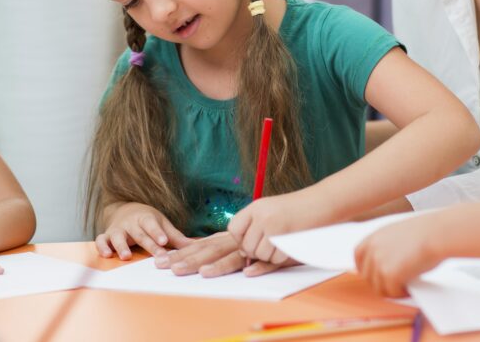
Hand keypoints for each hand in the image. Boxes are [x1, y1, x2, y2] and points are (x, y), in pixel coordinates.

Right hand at [94, 202, 191, 259]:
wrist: (125, 210)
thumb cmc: (148, 221)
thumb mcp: (162, 225)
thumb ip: (176, 237)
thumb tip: (197, 246)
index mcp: (146, 218)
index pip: (153, 225)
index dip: (157, 233)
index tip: (164, 242)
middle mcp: (132, 223)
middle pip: (140, 234)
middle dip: (148, 245)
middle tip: (156, 256)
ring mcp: (118, 229)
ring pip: (118, 236)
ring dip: (122, 246)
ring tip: (126, 256)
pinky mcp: (107, 235)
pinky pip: (102, 240)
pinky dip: (102, 246)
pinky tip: (106, 255)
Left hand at [152, 231, 283, 277]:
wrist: (314, 206)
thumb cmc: (282, 219)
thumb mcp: (255, 226)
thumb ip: (234, 239)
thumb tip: (207, 252)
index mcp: (237, 228)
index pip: (206, 242)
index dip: (186, 252)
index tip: (166, 261)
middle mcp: (246, 233)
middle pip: (216, 248)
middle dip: (192, 260)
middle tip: (171, 269)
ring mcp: (263, 239)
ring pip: (240, 254)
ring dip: (222, 265)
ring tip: (204, 274)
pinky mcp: (282, 247)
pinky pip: (270, 259)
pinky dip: (261, 266)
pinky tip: (249, 273)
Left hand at [228, 190, 332, 264]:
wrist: (323, 202)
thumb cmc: (297, 209)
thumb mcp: (271, 210)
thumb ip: (255, 227)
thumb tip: (243, 254)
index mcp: (256, 207)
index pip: (233, 229)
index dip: (241, 238)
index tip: (254, 237)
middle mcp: (261, 215)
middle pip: (247, 247)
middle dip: (257, 251)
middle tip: (272, 243)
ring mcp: (273, 227)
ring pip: (260, 255)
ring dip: (270, 255)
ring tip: (282, 241)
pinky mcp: (285, 239)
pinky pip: (275, 259)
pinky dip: (281, 257)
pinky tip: (289, 244)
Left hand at [354, 214, 443, 297]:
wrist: (437, 233)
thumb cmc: (427, 232)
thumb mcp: (399, 234)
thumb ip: (388, 247)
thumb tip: (387, 265)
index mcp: (374, 237)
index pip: (358, 256)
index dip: (366, 269)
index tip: (375, 276)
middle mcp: (373, 249)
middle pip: (367, 276)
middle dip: (381, 282)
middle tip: (397, 284)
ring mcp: (379, 262)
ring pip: (379, 288)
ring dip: (392, 290)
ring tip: (406, 287)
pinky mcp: (389, 275)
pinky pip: (392, 292)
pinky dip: (401, 293)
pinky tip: (411, 287)